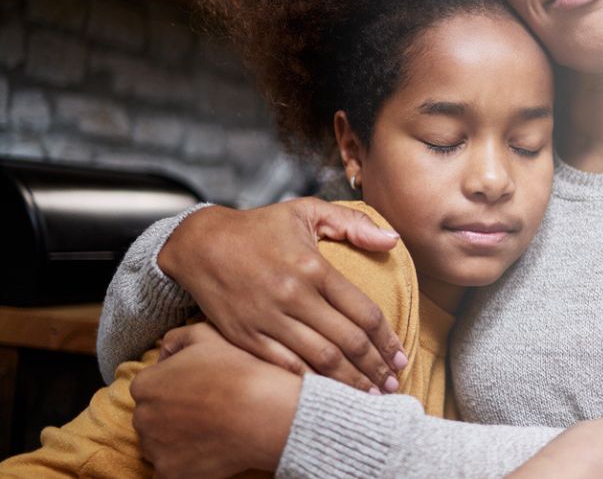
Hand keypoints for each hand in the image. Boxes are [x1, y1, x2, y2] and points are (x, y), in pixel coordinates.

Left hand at [130, 323, 301, 477]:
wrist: (263, 411)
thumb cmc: (238, 370)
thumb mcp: (207, 335)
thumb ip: (177, 338)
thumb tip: (164, 351)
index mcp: (146, 384)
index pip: (150, 388)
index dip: (176, 389)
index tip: (200, 391)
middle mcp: (142, 417)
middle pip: (152, 418)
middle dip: (172, 416)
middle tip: (207, 412)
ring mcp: (155, 448)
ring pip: (159, 445)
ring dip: (177, 441)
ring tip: (211, 432)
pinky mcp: (170, 473)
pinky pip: (170, 471)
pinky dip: (186, 464)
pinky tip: (210, 452)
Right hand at [158, 198, 407, 391]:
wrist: (199, 244)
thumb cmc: (258, 227)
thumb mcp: (307, 211)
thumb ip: (355, 223)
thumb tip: (394, 241)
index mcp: (314, 268)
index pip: (363, 312)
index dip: (387, 339)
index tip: (401, 356)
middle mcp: (293, 296)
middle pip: (347, 342)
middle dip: (375, 367)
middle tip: (393, 384)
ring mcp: (268, 319)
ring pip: (320, 360)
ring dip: (350, 381)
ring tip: (370, 394)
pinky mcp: (245, 337)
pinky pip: (286, 367)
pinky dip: (311, 383)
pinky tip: (329, 393)